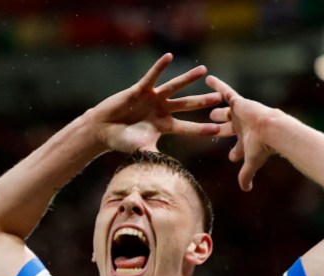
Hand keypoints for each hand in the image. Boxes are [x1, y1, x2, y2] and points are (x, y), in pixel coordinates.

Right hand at [87, 53, 221, 152]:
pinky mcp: (140, 89)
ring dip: (188, 78)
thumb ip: (155, 155)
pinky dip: (159, 67)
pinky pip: (152, 76)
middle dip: (203, 101)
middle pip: (187, 105)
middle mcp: (162, 110)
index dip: (201, 129)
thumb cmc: (122, 141)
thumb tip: (168, 170)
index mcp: (164, 126)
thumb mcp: (141, 149)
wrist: (103, 130)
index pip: (187, 128)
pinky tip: (169, 56)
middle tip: (220, 97)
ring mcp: (153, 98)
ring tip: (204, 70)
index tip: (218, 129)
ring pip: (174, 87)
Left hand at [206, 75, 275, 190]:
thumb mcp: (251, 162)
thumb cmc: (262, 147)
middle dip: (222, 130)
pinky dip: (218, 85)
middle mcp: (243, 127)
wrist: (272, 130)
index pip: (238, 149)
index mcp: (246, 142)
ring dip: (219, 111)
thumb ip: (246, 176)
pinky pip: (226, 91)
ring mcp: (241, 114)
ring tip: (211, 109)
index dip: (235, 154)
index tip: (232, 157)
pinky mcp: (240, 102)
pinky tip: (208, 79)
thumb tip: (246, 190)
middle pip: (229, 129)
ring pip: (226, 111)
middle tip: (214, 128)